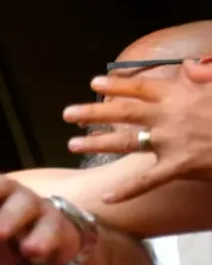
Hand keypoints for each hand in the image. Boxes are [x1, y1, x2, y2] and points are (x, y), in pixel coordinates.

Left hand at [63, 58, 211, 202]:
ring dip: (97, 143)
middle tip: (67, 113)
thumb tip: (188, 65)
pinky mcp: (180, 166)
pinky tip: (106, 198)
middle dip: (93, 112)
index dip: (115, 85)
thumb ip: (205, 73)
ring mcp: (173, 142)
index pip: (140, 88)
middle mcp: (171, 116)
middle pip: (124, 113)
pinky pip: (148, 181)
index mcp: (181, 94)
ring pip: (127, 142)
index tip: (94, 83)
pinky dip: (126, 191)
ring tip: (72, 144)